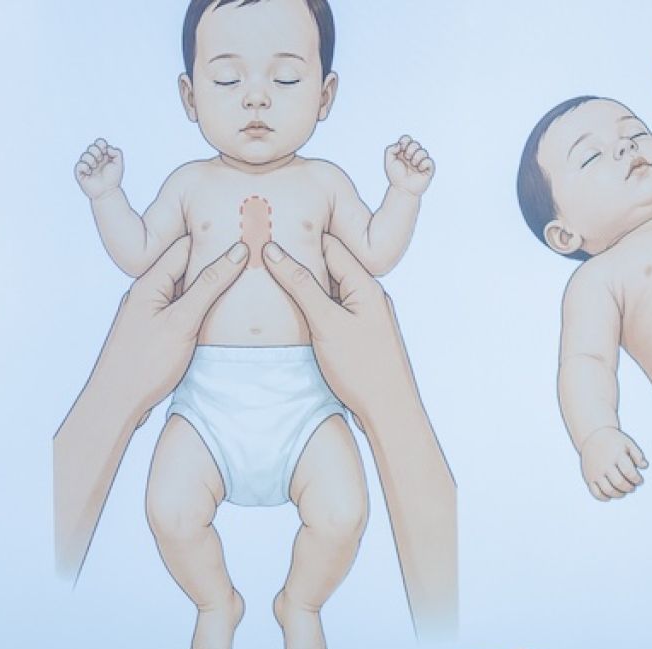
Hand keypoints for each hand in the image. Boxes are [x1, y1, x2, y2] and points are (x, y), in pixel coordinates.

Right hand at [76, 139, 122, 198]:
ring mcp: (87, 165)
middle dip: (97, 152)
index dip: (101, 144)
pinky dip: (85, 167)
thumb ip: (117, 153)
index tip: (105, 151)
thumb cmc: (113, 179)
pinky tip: (89, 172)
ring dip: (92, 160)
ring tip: (95, 167)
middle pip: (92, 147)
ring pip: (85, 155)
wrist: (108, 191)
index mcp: (103, 156)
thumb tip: (107, 147)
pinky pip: (80, 164)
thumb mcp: (119, 164)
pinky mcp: (81, 173)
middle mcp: (94, 159)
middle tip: (101, 160)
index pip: (99, 143)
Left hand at [102, 236, 249, 413]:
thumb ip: (210, 285)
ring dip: (211, 286)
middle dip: (215, 260)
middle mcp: (148, 292)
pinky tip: (221, 313)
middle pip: (186, 266)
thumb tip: (237, 251)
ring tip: (245, 281)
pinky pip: (184, 309)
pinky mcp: (156, 331)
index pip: (185, 245)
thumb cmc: (145, 363)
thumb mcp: (183, 321)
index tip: (243, 230)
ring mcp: (151, 312)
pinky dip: (203, 306)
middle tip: (252, 254)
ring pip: (186, 289)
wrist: (115, 401)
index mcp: (150, 282)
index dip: (213, 236)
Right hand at [259, 235, 410, 418]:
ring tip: (268, 281)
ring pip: (328, 289)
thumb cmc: (364, 370)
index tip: (266, 232)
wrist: (391, 414)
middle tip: (260, 255)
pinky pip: (331, 310)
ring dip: (303, 286)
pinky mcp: (358, 334)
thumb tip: (272, 250)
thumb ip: (300, 285)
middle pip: (328, 266)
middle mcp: (369, 296)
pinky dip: (311, 307)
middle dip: (298, 260)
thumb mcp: (326, 323)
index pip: (329, 245)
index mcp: (366, 286)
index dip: (299, 237)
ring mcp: (365, 316)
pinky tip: (291, 311)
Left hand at [385, 135, 434, 194]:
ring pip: (423, 151)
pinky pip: (429, 161)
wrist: (402, 189)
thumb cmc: (396, 176)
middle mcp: (413, 155)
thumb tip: (400, 145)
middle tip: (406, 159)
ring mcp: (421, 162)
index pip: (407, 139)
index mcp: (404, 152)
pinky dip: (423, 164)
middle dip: (410, 150)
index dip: (404, 141)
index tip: (400, 150)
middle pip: (416, 143)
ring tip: (413, 165)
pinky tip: (419, 170)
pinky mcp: (428, 169)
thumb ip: (390, 149)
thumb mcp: (388, 161)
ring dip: (416, 158)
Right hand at [578, 427, 647, 499]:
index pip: (629, 472)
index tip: (639, 480)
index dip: (637, 479)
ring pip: (608, 490)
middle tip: (632, 487)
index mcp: (616, 455)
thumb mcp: (628, 443)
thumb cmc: (613, 441)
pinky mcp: (589, 477)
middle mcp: (605, 464)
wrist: (592, 435)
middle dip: (629, 488)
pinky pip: (596, 493)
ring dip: (619, 494)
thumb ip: (637, 454)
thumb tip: (645, 466)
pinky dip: (604, 497)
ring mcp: (596, 472)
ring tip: (623, 492)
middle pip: (619, 483)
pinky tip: (611, 495)